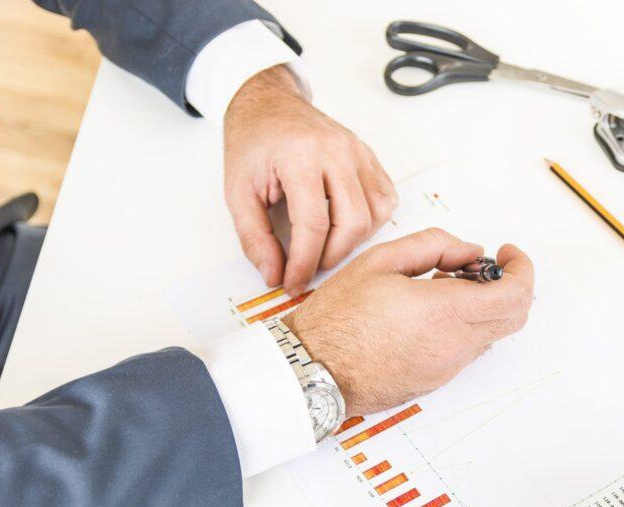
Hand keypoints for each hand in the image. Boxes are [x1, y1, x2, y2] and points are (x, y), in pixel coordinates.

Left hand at [224, 64, 397, 297]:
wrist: (269, 106)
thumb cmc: (253, 145)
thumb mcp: (238, 192)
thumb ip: (254, 238)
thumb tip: (274, 275)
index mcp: (299, 156)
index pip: (313, 224)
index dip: (304, 263)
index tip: (292, 282)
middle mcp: (336, 151)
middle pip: (353, 222)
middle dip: (332, 255)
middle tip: (310, 266)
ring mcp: (358, 152)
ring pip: (375, 214)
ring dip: (354, 240)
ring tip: (326, 244)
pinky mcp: (370, 156)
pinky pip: (385, 199)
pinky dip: (371, 221)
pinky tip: (346, 224)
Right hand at [282, 228, 533, 415]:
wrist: (313, 370)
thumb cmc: (338, 317)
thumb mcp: (382, 260)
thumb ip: (435, 245)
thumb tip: (470, 250)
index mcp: (445, 313)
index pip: (514, 294)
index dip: (521, 269)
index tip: (506, 253)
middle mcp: (454, 346)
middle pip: (514, 317)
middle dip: (509, 286)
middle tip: (482, 267)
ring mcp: (447, 368)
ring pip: (491, 334)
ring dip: (485, 306)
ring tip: (446, 285)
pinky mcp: (436, 380)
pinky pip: (467, 350)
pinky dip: (466, 325)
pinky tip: (432, 311)